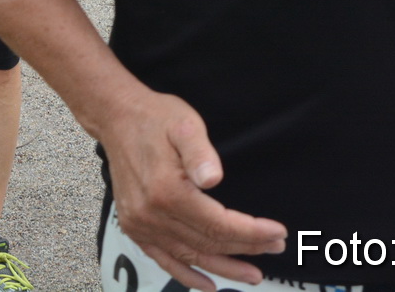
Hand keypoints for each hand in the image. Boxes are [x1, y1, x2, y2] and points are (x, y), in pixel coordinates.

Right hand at [102, 89, 287, 289]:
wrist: (117, 118)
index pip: (217, 224)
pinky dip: (187, 275)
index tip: (277, 232)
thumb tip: (214, 178)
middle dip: (246, 248)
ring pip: (190, 257)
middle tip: (275, 246)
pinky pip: (164, 260)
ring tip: (253, 274)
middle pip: (208, 242)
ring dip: (224, 268)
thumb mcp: (184, 124)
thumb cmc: (155, 119)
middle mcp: (152, 214)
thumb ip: (199, 152)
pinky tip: (208, 283)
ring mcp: (141, 224)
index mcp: (166, 191)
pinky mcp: (134, 227)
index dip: (251, 233)